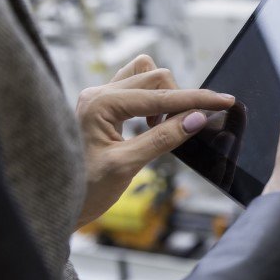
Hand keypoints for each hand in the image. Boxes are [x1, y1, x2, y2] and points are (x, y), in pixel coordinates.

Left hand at [75, 55, 234, 228]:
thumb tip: (197, 118)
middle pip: (155, 77)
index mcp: (100, 104)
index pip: (160, 96)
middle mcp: (98, 93)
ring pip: (146, 75)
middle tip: (188, 128)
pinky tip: (153, 124)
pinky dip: (153, 100)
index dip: (196, 99)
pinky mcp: (103, 106)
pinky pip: (136, 87)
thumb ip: (163, 139)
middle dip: (180, 99)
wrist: (55, 204)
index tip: (225, 101)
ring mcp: (99, 97)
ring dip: (165, 95)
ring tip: (164, 127)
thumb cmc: (84, 189)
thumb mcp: (127, 166)